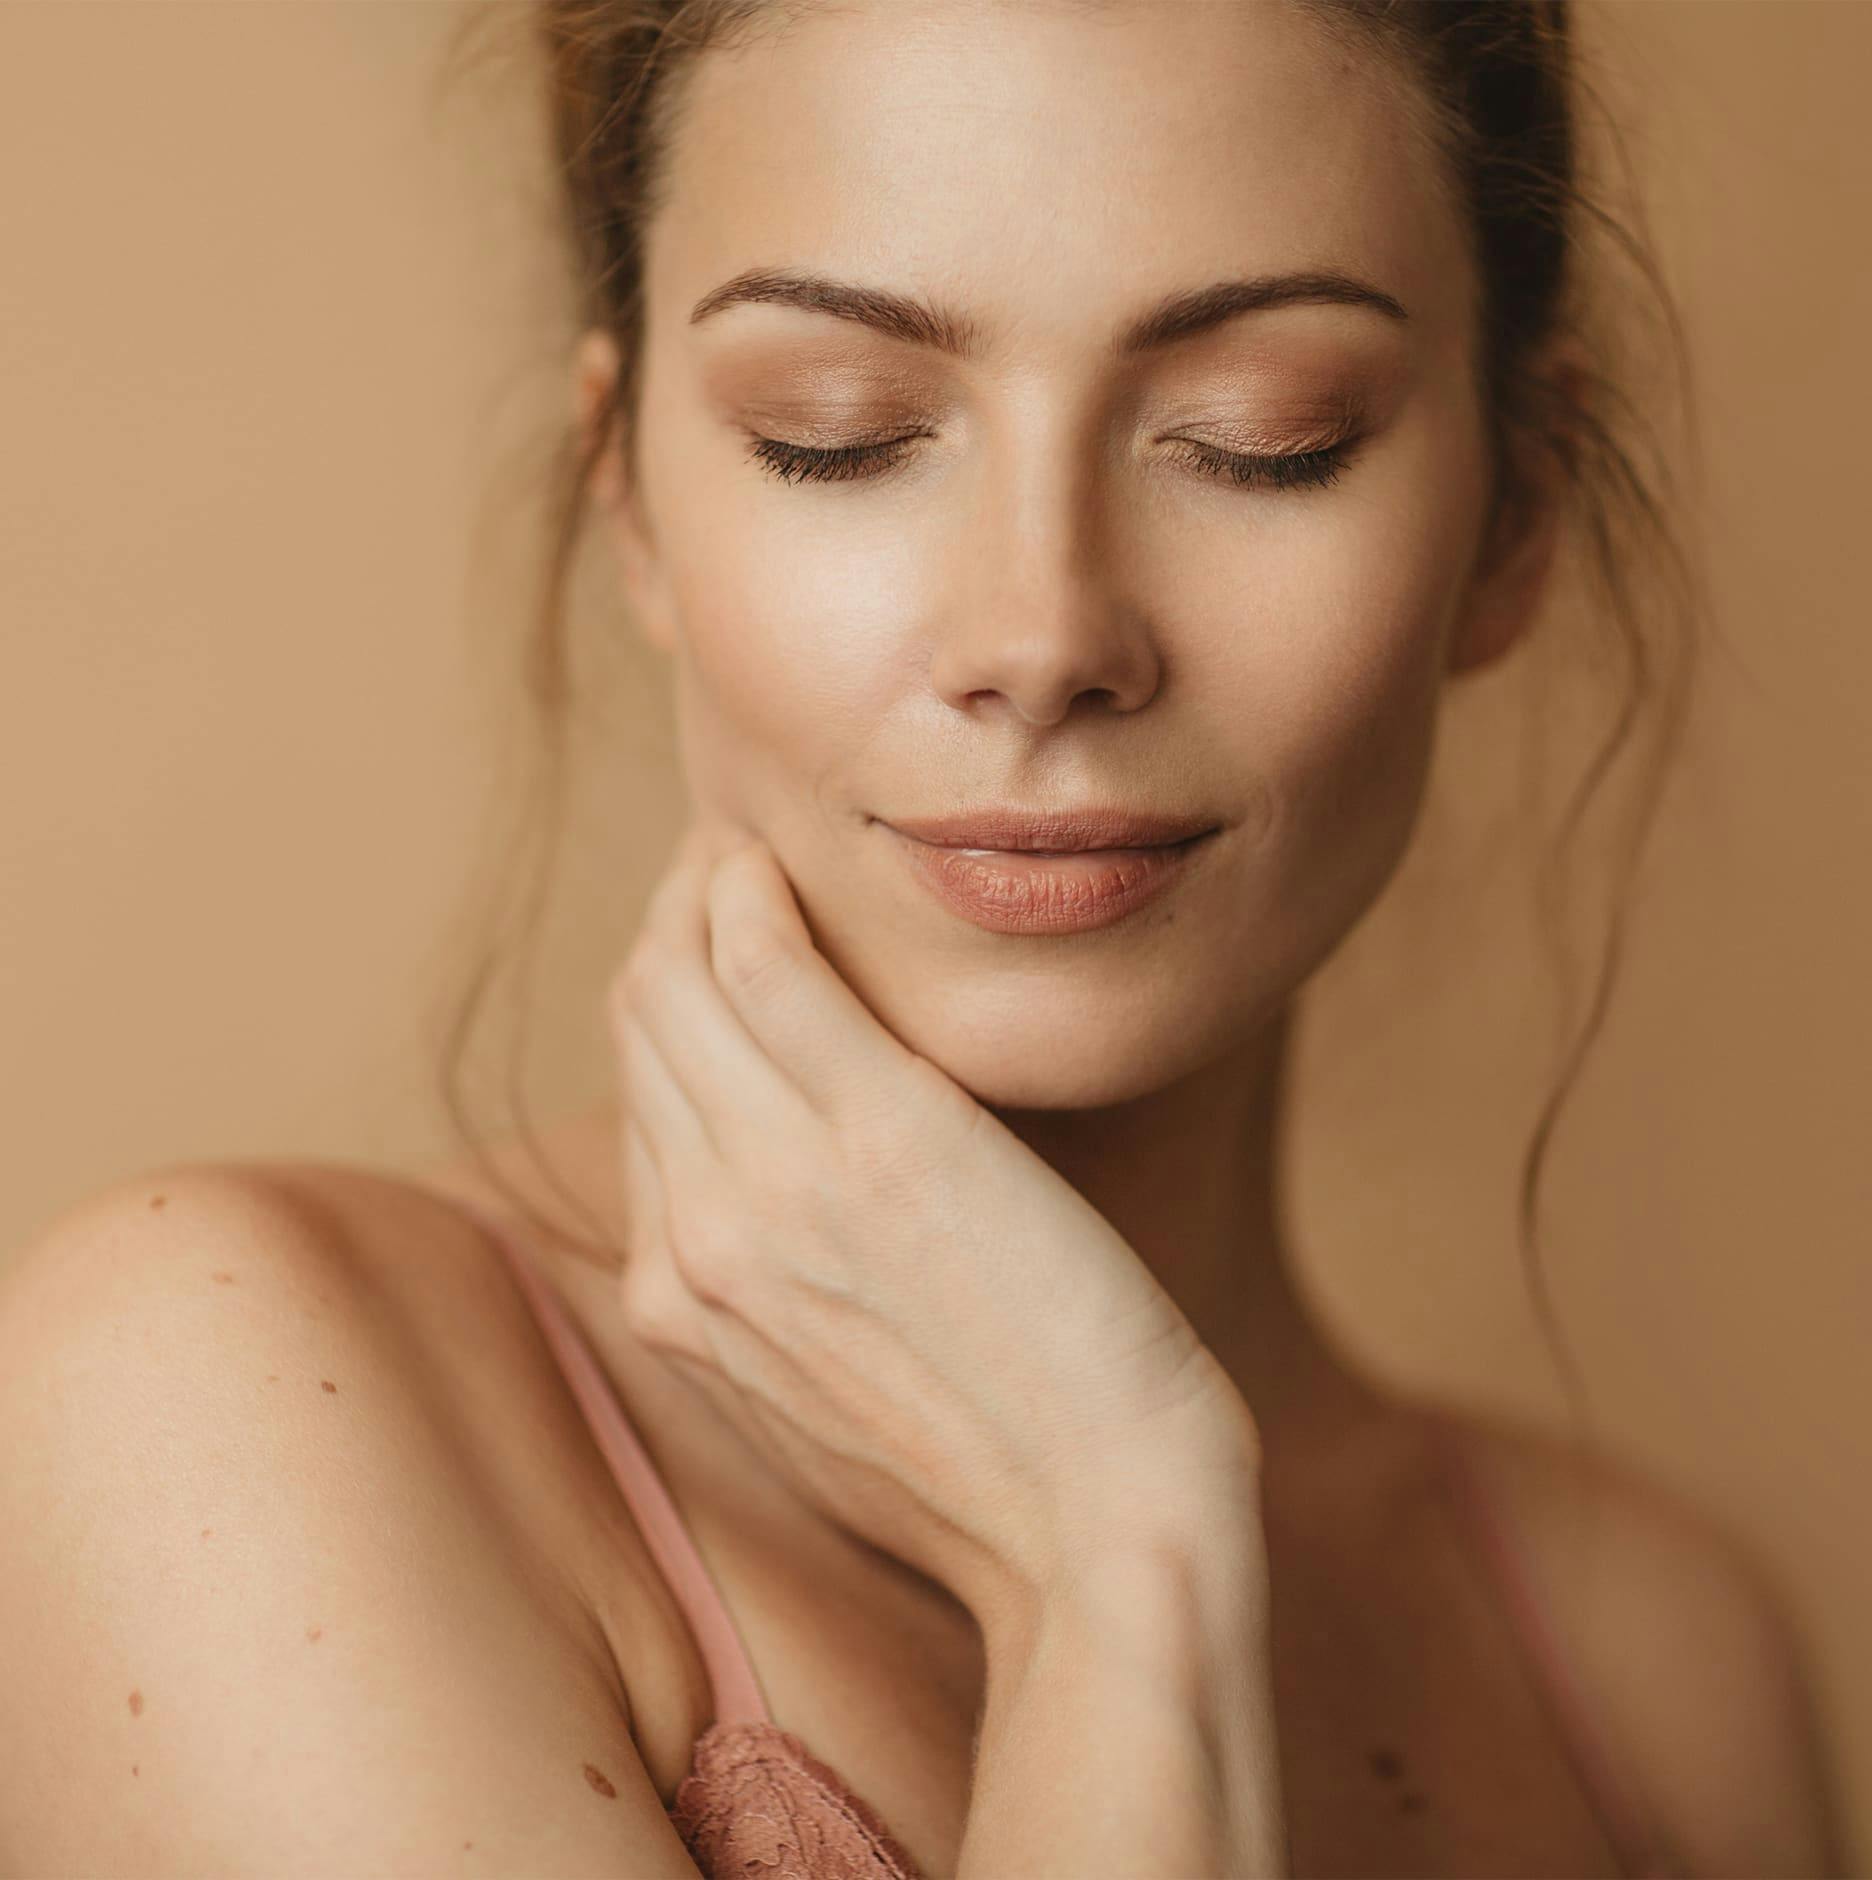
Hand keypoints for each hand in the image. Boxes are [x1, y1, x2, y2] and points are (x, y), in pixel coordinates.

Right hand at [606, 813, 1262, 1621]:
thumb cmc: (997, 1456)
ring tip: (755, 850)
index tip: (717, 941)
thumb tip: (771, 1216)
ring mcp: (771, 1184)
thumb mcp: (829, 1395)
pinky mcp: (875, 1133)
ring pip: (675, 978)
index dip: (669, 1005)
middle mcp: (694, 1238)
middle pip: (638, 1024)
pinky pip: (761, 965)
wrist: (1102, 1520)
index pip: (638, 1099)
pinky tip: (779, 865)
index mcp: (677, 1303)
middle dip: (669, 924)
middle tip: (731, 864)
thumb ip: (772, 1299)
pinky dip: (750, 893)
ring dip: (700, 888)